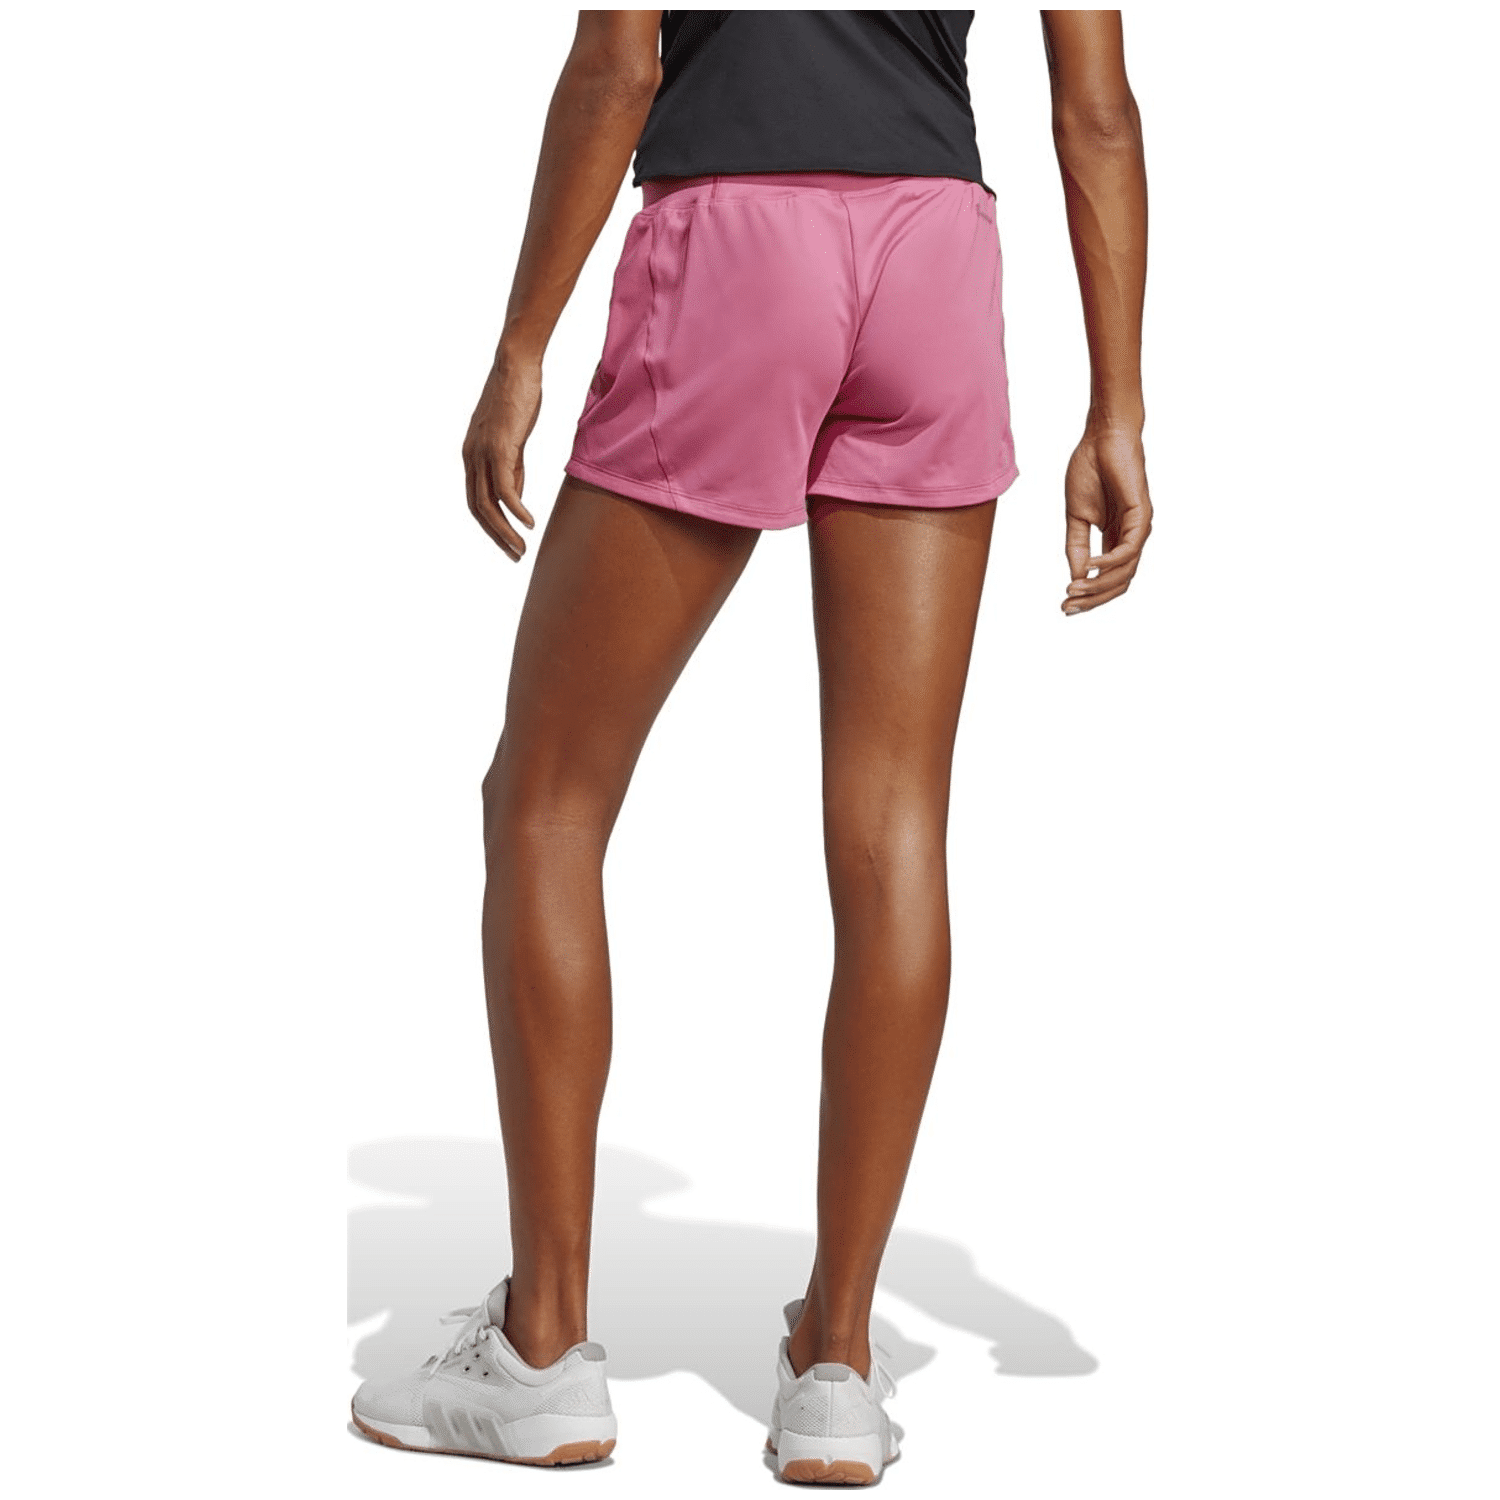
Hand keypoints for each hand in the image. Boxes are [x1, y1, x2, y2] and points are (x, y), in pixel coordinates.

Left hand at [463, 351, 541, 560]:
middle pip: (478, 509)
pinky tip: (528, 522)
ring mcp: (482, 453)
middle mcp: (472, 457)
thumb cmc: (517, 397)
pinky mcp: (499, 447)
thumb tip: (513, 499)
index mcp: (472, 456)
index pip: (477, 501)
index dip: (491, 527)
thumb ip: (513, 469)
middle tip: (515, 556)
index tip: (509, 544)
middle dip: (496, 537)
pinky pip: (504, 488)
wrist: (515, 365)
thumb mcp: (513, 439)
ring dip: (504, 531)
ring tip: (521, 548)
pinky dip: (515, 509)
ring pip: (488, 504)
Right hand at [1062, 425, 1152, 614]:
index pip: (1107, 578)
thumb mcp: (1076, 517)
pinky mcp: (1142, 516)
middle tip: (1068, 608)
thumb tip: (1076, 578)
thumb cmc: (1089, 470)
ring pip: (1125, 572)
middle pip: (1118, 583)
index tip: (1063, 606)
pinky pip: (1128, 551)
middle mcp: (1131, 538)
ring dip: (1098, 586)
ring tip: (1074, 590)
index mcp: (1115, 539)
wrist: (1101, 438)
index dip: (1087, 596)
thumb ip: (1076, 547)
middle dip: (1093, 599)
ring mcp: (1139, 528)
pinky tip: (1089, 567)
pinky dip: (1108, 563)